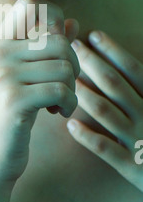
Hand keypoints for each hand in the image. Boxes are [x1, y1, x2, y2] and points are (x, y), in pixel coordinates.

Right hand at [0, 0, 79, 188]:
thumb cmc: (7, 115)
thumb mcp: (24, 77)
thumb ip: (46, 48)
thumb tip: (74, 23)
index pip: (30, 5)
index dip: (54, 19)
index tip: (56, 50)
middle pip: (59, 40)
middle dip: (72, 65)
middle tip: (64, 86)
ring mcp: (3, 74)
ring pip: (64, 66)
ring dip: (71, 88)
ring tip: (58, 102)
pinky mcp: (13, 99)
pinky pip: (61, 90)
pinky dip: (68, 104)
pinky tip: (56, 113)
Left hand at [67, 31, 142, 191]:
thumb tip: (134, 67)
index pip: (134, 70)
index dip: (113, 51)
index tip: (93, 35)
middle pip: (115, 85)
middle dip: (92, 63)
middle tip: (71, 47)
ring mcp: (139, 141)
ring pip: (105, 112)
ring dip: (84, 93)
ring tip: (65, 80)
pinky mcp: (131, 166)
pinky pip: (105, 149)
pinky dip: (87, 136)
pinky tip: (70, 125)